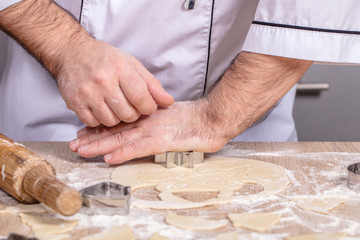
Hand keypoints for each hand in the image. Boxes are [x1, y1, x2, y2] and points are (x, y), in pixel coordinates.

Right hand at [0, 0, 172, 127]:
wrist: (72, 52)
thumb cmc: (105, 59)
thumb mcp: (131, 64)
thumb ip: (151, 84)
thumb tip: (167, 102)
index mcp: (120, 68)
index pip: (141, 97)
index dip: (149, 107)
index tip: (148, 107)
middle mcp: (103, 80)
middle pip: (127, 114)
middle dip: (134, 114)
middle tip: (130, 106)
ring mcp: (87, 92)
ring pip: (111, 122)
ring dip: (117, 118)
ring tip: (115, 106)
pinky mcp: (74, 103)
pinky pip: (94, 123)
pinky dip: (100, 120)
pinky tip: (101, 108)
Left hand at [69, 101, 229, 163]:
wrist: (212, 118)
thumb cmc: (194, 119)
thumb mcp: (170, 116)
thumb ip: (155, 119)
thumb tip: (142, 124)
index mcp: (147, 116)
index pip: (120, 122)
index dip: (100, 127)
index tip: (83, 131)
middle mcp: (146, 122)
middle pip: (114, 130)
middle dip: (92, 138)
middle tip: (73, 143)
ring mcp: (153, 131)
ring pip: (121, 139)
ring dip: (100, 146)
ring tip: (81, 150)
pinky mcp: (162, 141)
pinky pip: (139, 148)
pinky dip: (123, 154)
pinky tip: (109, 159)